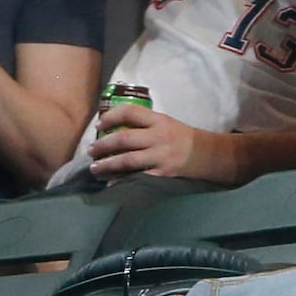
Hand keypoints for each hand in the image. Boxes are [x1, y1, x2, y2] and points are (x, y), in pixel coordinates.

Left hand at [88, 103, 238, 183]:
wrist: (205, 154)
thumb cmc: (182, 137)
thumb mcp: (165, 123)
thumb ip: (144, 124)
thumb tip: (115, 127)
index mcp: (158, 120)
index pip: (130, 112)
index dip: (111, 116)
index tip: (99, 124)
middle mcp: (158, 137)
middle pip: (124, 138)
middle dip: (103, 145)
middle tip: (90, 149)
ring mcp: (159, 157)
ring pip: (127, 160)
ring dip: (107, 164)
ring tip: (94, 167)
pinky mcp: (161, 174)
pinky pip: (136, 178)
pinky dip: (121, 181)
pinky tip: (110, 183)